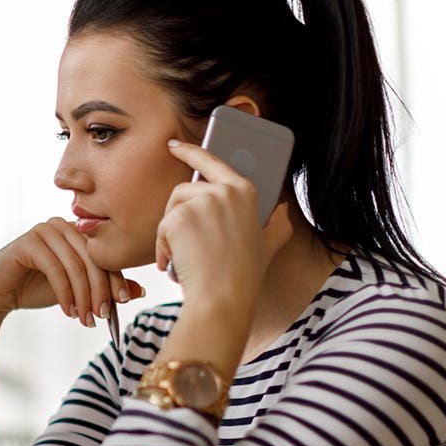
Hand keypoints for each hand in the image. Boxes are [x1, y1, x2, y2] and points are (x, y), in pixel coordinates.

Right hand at [0, 217, 143, 328]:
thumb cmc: (37, 288)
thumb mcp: (76, 289)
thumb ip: (103, 286)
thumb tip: (139, 291)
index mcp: (77, 231)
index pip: (105, 253)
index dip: (116, 278)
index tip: (122, 303)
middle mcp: (62, 225)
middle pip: (93, 258)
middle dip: (100, 291)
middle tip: (102, 317)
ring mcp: (44, 230)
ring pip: (75, 265)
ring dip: (83, 296)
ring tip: (86, 319)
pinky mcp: (28, 242)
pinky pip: (55, 269)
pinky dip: (65, 293)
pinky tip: (68, 312)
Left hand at [156, 141, 292, 314]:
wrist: (223, 298)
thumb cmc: (244, 276)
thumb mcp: (270, 244)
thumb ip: (277, 223)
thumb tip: (283, 208)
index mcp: (245, 191)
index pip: (213, 161)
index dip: (191, 151)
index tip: (175, 147)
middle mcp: (225, 190)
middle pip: (185, 190)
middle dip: (178, 216)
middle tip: (183, 245)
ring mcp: (202, 201)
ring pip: (172, 209)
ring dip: (169, 234)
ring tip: (181, 258)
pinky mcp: (180, 216)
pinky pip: (162, 227)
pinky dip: (162, 247)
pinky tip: (173, 263)